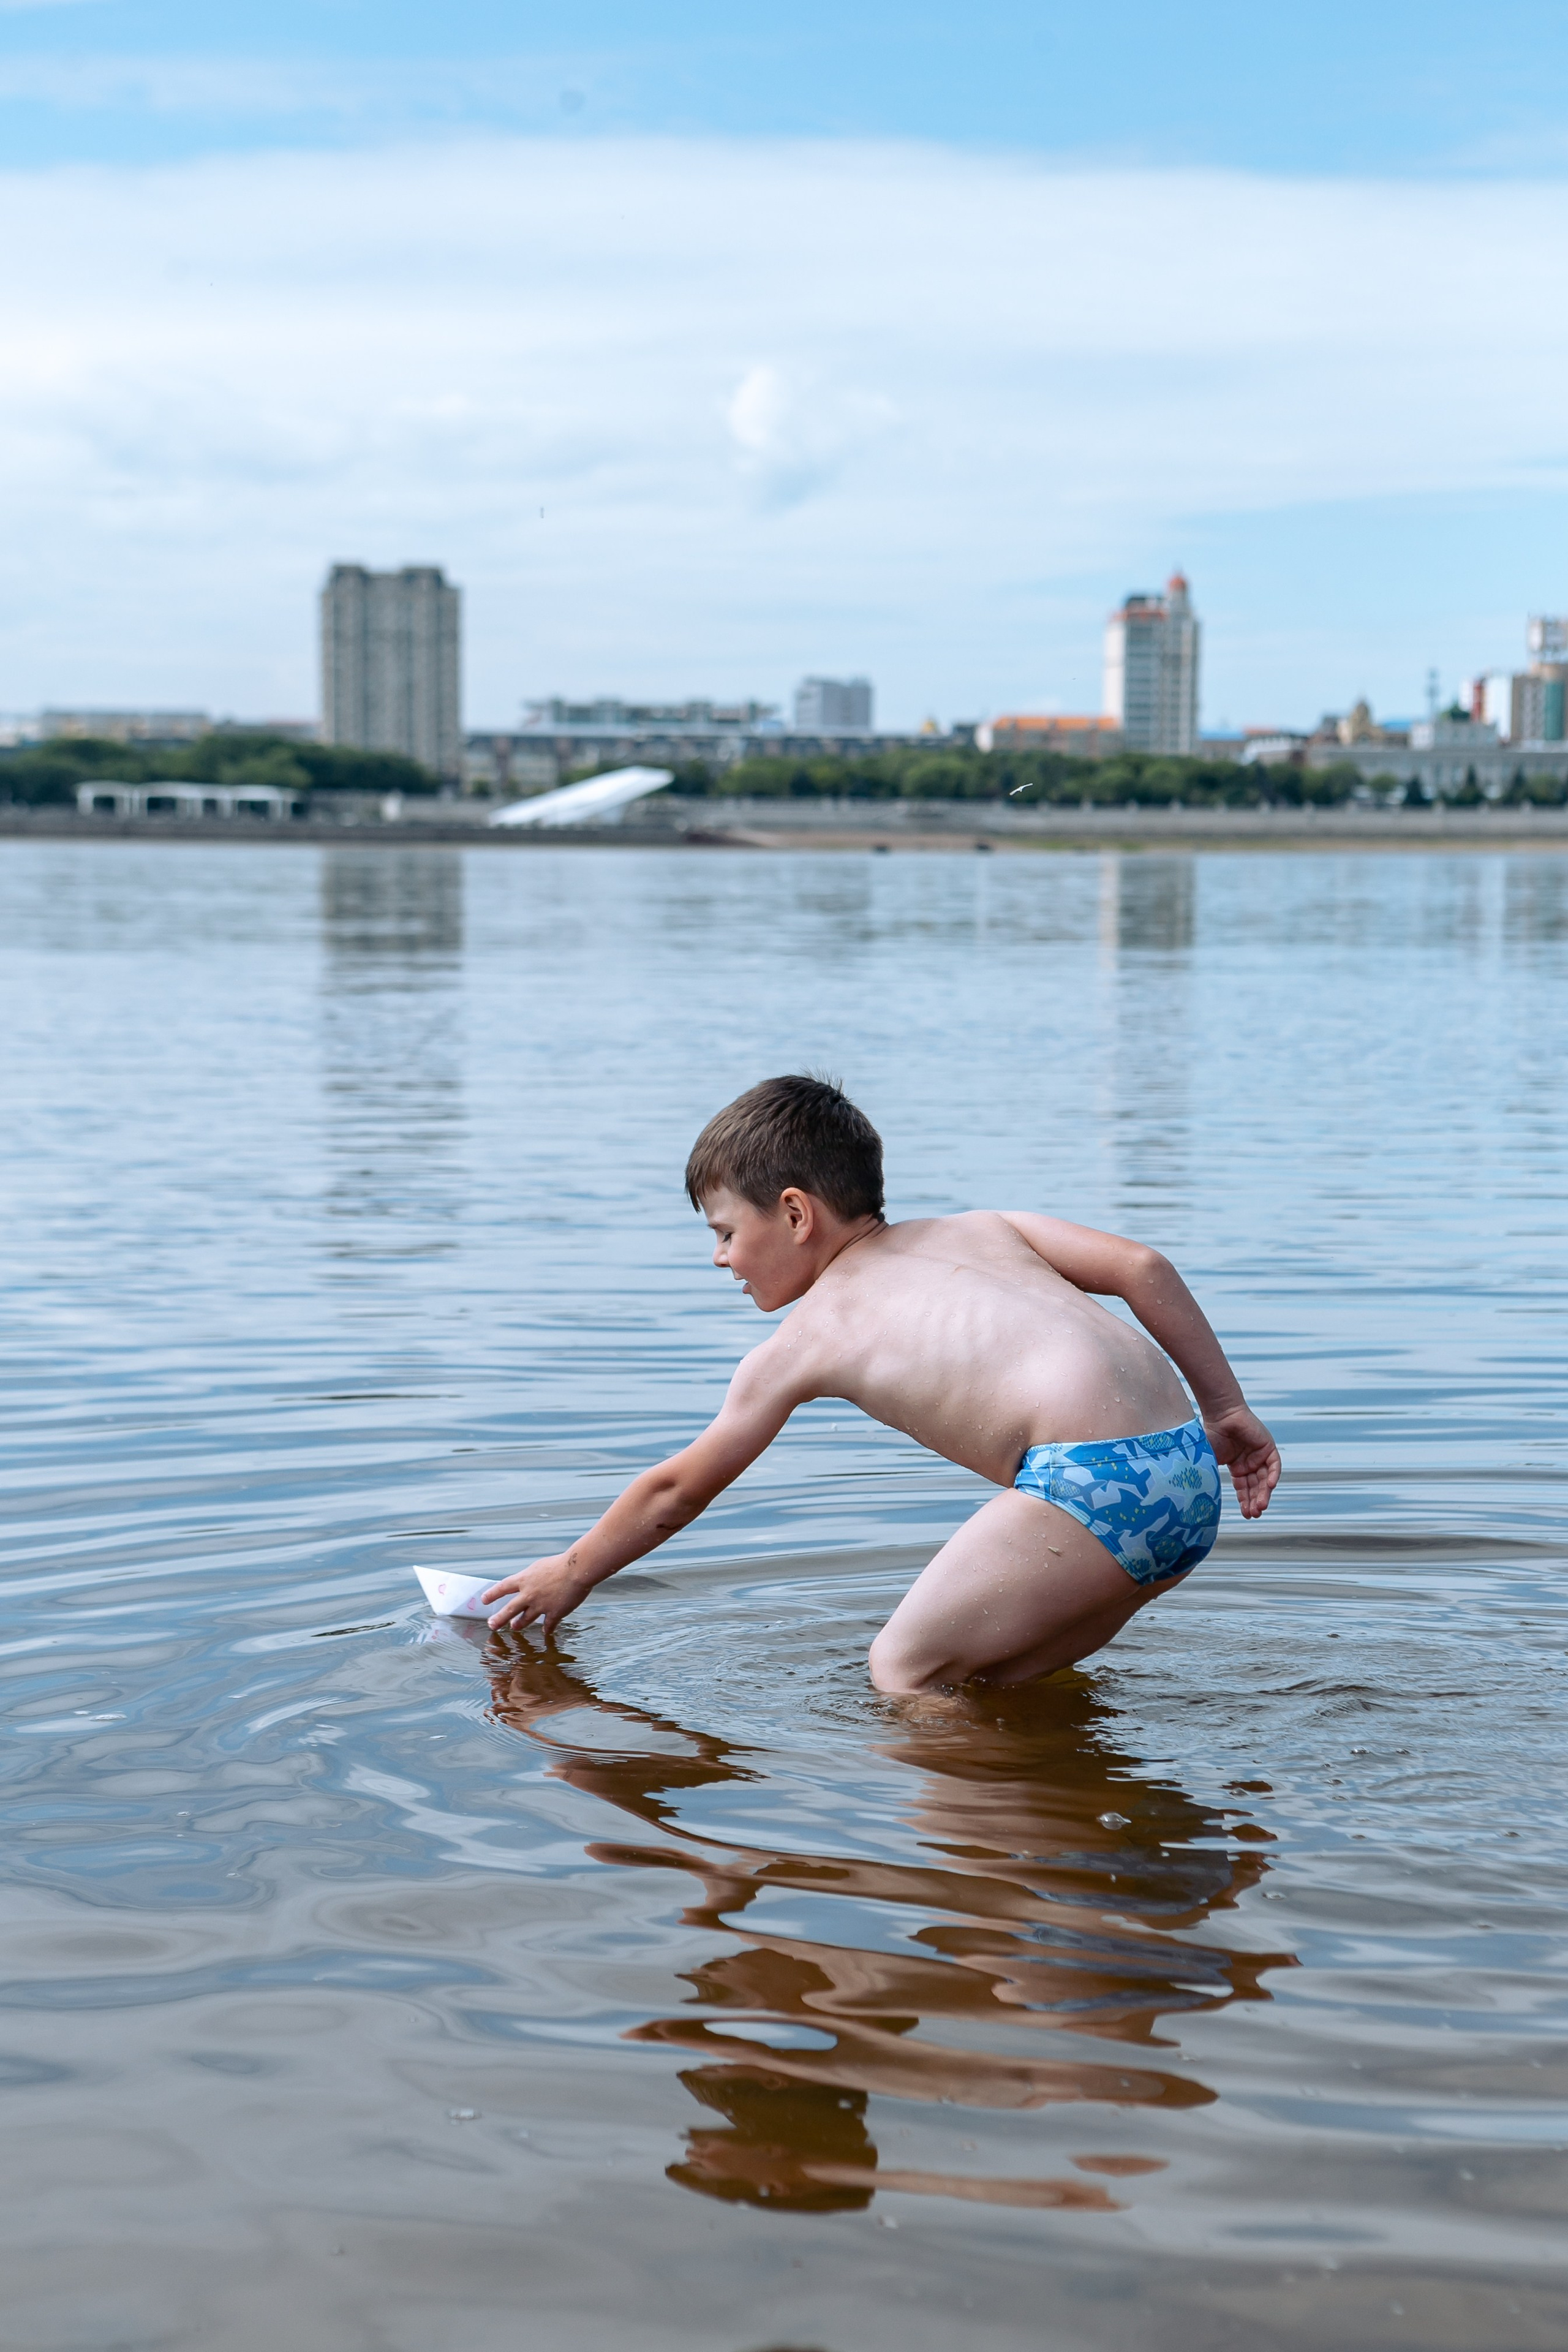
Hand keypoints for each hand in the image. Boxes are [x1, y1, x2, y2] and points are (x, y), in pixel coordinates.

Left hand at [481, 1552, 597, 1635]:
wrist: (577, 1569)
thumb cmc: (562, 1563)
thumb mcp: (540, 1567)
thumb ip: (533, 1577)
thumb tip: (529, 1583)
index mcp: (525, 1579)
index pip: (503, 1587)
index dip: (492, 1594)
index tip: (484, 1599)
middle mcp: (529, 1594)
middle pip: (509, 1609)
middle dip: (499, 1619)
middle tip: (491, 1625)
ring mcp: (541, 1605)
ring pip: (526, 1619)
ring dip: (519, 1624)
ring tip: (514, 1628)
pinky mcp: (555, 1613)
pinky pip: (549, 1625)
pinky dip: (547, 1629)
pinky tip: (546, 1632)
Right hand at [1204, 1405, 1279, 1519]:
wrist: (1220, 1414)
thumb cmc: (1211, 1433)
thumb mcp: (1209, 1460)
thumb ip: (1210, 1476)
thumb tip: (1204, 1496)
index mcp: (1237, 1466)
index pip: (1244, 1488)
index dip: (1245, 1501)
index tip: (1246, 1515)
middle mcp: (1250, 1462)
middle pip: (1256, 1486)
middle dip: (1255, 1501)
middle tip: (1254, 1514)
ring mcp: (1260, 1455)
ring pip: (1266, 1479)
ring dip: (1264, 1493)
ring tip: (1261, 1506)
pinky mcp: (1268, 1447)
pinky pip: (1274, 1465)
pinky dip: (1273, 1475)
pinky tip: (1270, 1487)